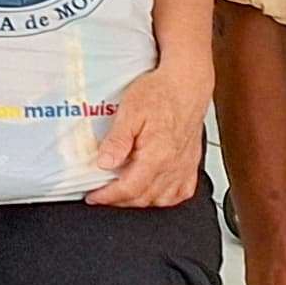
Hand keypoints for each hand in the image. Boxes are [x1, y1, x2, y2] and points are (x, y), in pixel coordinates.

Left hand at [84, 60, 210, 207]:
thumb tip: (104, 163)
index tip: (93, 197)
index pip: (129, 189)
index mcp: (157, 155)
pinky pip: (182, 192)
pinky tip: (154, 191)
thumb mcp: (129, 112)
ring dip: (141, 201)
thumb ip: (117, 141)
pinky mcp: (191, 163)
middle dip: (120, 200)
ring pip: (163, 199)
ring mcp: (185, 166)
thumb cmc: (160, 93)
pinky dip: (166, 197)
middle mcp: (173, 165)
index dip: (108, 197)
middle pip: (144, 198)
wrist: (187, 84)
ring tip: (123, 192)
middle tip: (102, 194)